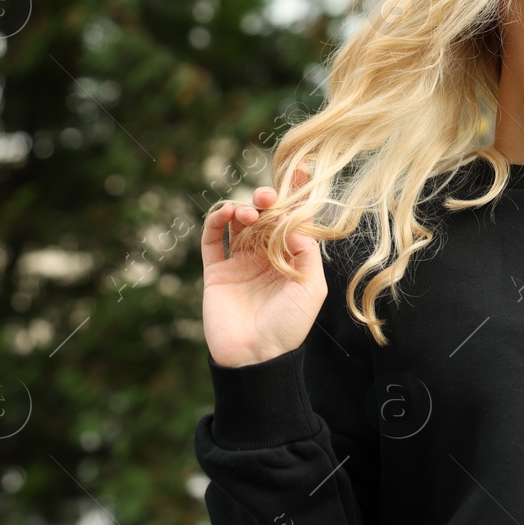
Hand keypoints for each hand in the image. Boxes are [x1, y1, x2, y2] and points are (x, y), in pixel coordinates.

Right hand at [201, 184, 327, 367]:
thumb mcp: (311, 288)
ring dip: (243, 209)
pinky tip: (227, 214)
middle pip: (265, 216)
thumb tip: (293, 221)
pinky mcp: (216, 271)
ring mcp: (239, 263)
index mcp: (291, 259)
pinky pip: (212, 239)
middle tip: (268, 197)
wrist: (254, 356)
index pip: (294, 219)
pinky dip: (216, 220)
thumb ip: (306, 252)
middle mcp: (265, 257)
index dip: (296, 194)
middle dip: (267, 199)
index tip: (301, 168)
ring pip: (238, 223)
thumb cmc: (288, 326)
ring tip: (250, 213)